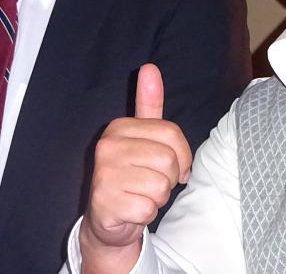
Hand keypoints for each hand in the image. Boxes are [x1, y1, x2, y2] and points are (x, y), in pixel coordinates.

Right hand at [79, 63, 191, 272]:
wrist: (107, 218)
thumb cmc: (132, 174)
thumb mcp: (142, 136)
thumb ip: (148, 104)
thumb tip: (150, 67)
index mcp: (119, 127)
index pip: (173, 134)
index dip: (181, 156)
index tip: (169, 166)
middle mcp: (108, 146)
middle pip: (169, 160)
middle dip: (168, 178)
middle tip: (149, 182)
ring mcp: (104, 173)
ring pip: (161, 185)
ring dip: (157, 197)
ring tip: (140, 194)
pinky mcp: (105, 201)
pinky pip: (148, 207)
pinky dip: (145, 213)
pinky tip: (131, 209)